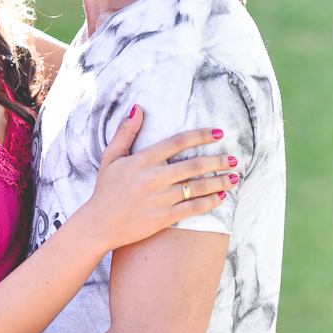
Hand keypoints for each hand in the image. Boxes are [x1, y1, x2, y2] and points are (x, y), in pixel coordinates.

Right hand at [77, 105, 237, 252]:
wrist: (98, 225)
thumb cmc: (105, 190)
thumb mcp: (110, 157)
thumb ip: (125, 132)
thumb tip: (138, 108)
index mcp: (141, 160)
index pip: (177, 142)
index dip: (201, 135)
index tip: (218, 133)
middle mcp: (152, 178)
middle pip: (194, 164)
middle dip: (218, 160)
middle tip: (234, 158)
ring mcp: (159, 198)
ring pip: (197, 186)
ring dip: (219, 181)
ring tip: (234, 177)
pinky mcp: (163, 218)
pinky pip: (193, 208)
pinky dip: (210, 202)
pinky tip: (221, 197)